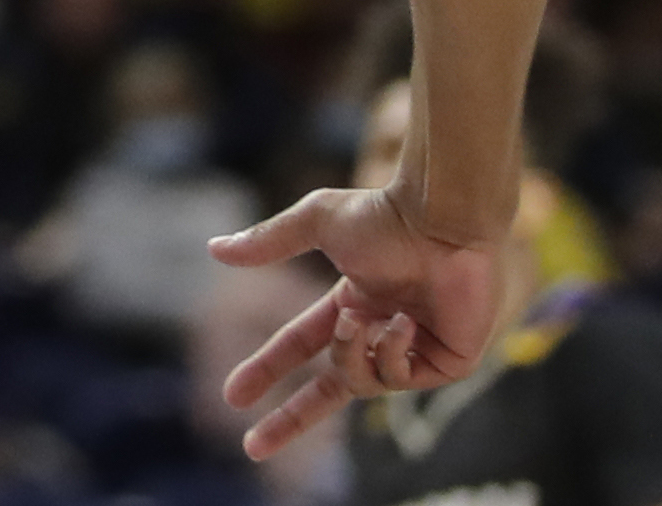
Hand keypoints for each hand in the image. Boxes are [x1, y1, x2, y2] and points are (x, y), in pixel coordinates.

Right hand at [208, 182, 515, 459]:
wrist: (445, 219)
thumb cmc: (387, 214)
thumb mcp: (316, 222)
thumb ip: (268, 241)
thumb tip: (214, 249)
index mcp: (352, 301)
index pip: (301, 345)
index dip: (267, 368)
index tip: (233, 395)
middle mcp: (381, 328)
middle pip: (331, 386)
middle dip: (291, 417)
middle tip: (253, 446)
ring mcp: (415, 347)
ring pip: (362, 380)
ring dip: (350, 354)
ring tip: (360, 320)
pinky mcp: (448, 362)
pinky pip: (401, 378)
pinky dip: (392, 351)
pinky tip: (405, 320)